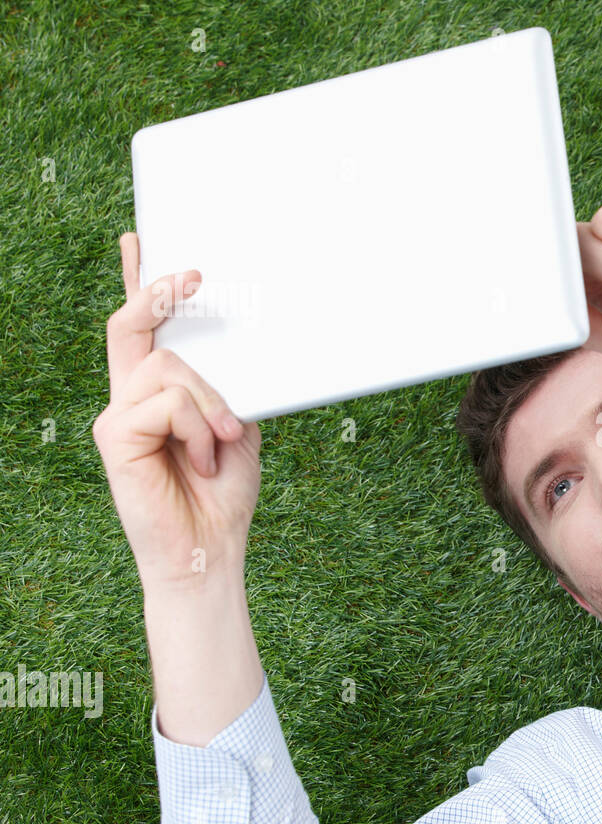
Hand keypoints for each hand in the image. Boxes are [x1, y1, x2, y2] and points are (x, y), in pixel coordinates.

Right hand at [93, 233, 262, 591]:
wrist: (209, 550)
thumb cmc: (223, 494)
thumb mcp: (235, 426)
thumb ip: (225, 387)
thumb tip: (233, 343)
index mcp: (160, 394)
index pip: (142, 329)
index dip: (139, 284)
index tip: (142, 242)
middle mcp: (131, 397)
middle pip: (133, 324)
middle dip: (161, 290)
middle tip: (196, 273)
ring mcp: (118, 414)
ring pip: (169, 366)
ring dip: (210, 403)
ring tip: (221, 444)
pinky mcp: (113, 435)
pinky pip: (167, 402)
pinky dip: (198, 428)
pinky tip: (199, 460)